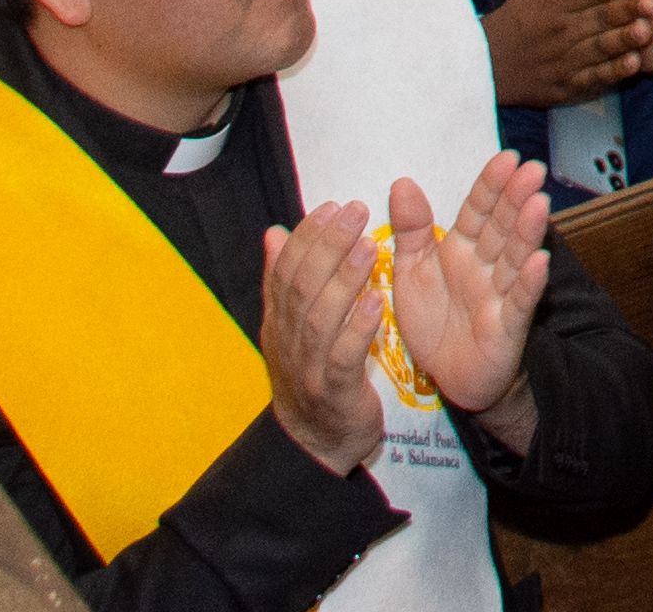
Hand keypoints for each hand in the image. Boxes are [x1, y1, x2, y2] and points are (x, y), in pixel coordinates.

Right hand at [256, 198, 391, 473]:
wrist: (314, 446)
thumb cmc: (312, 377)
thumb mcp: (293, 329)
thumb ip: (284, 282)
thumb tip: (274, 232)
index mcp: (279, 323)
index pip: (286, 272)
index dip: (306, 238)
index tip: (331, 206)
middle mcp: (288, 342)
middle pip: (302, 288)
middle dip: (327, 246)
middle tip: (353, 211)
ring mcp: (308, 368)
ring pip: (321, 319)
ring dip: (345, 279)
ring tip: (369, 246)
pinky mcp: (333, 392)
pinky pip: (344, 357)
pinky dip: (358, 328)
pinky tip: (378, 303)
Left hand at [380, 159, 554, 448]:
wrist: (448, 377)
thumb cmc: (434, 319)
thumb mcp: (412, 271)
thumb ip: (410, 229)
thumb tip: (401, 182)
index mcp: (462, 248)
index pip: (478, 211)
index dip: (491, 186)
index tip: (506, 157)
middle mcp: (486, 266)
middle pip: (502, 228)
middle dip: (516, 199)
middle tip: (532, 170)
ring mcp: (500, 294)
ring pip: (515, 258)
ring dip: (528, 232)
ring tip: (539, 204)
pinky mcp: (507, 326)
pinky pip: (519, 302)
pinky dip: (530, 283)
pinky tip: (539, 262)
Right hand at [475, 0, 652, 106]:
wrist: (489, 64)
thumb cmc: (524, 14)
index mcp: (556, 0)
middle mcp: (560, 29)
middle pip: (598, 19)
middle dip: (625, 11)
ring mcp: (563, 59)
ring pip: (597, 49)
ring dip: (623, 41)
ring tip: (647, 32)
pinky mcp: (566, 86)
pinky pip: (591, 78)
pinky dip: (611, 73)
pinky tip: (632, 65)